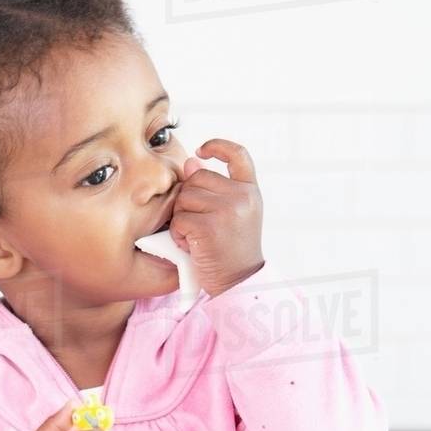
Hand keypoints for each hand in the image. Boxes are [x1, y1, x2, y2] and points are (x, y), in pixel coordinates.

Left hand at [168, 139, 264, 297]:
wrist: (238, 284)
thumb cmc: (231, 252)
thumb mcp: (232, 216)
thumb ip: (214, 189)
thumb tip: (191, 161)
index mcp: (251, 191)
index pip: (238, 154)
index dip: (218, 146)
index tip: (201, 150)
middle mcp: (242, 196)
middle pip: (197, 178)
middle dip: (190, 200)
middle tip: (200, 226)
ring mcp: (227, 210)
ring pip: (184, 198)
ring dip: (182, 218)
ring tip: (196, 237)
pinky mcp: (209, 227)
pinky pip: (179, 219)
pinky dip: (179, 234)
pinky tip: (192, 247)